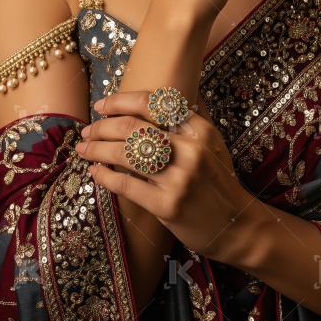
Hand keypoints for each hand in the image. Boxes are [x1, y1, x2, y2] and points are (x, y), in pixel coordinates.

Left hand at [74, 90, 257, 262]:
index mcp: (199, 129)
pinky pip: (126, 184)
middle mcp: (190, 149)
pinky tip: (95, 172)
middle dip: (102, 126)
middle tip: (88, 130)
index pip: (152, 103)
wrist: (237, 225)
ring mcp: (178, 178)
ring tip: (83, 148)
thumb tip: (159, 95)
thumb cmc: (218, 180)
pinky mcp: (167, 205)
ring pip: (124, 154)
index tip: (102, 105)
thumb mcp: (212, 143)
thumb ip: (189, 117)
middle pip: (133, 127)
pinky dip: (105, 176)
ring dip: (97, 148)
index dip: (120, 101)